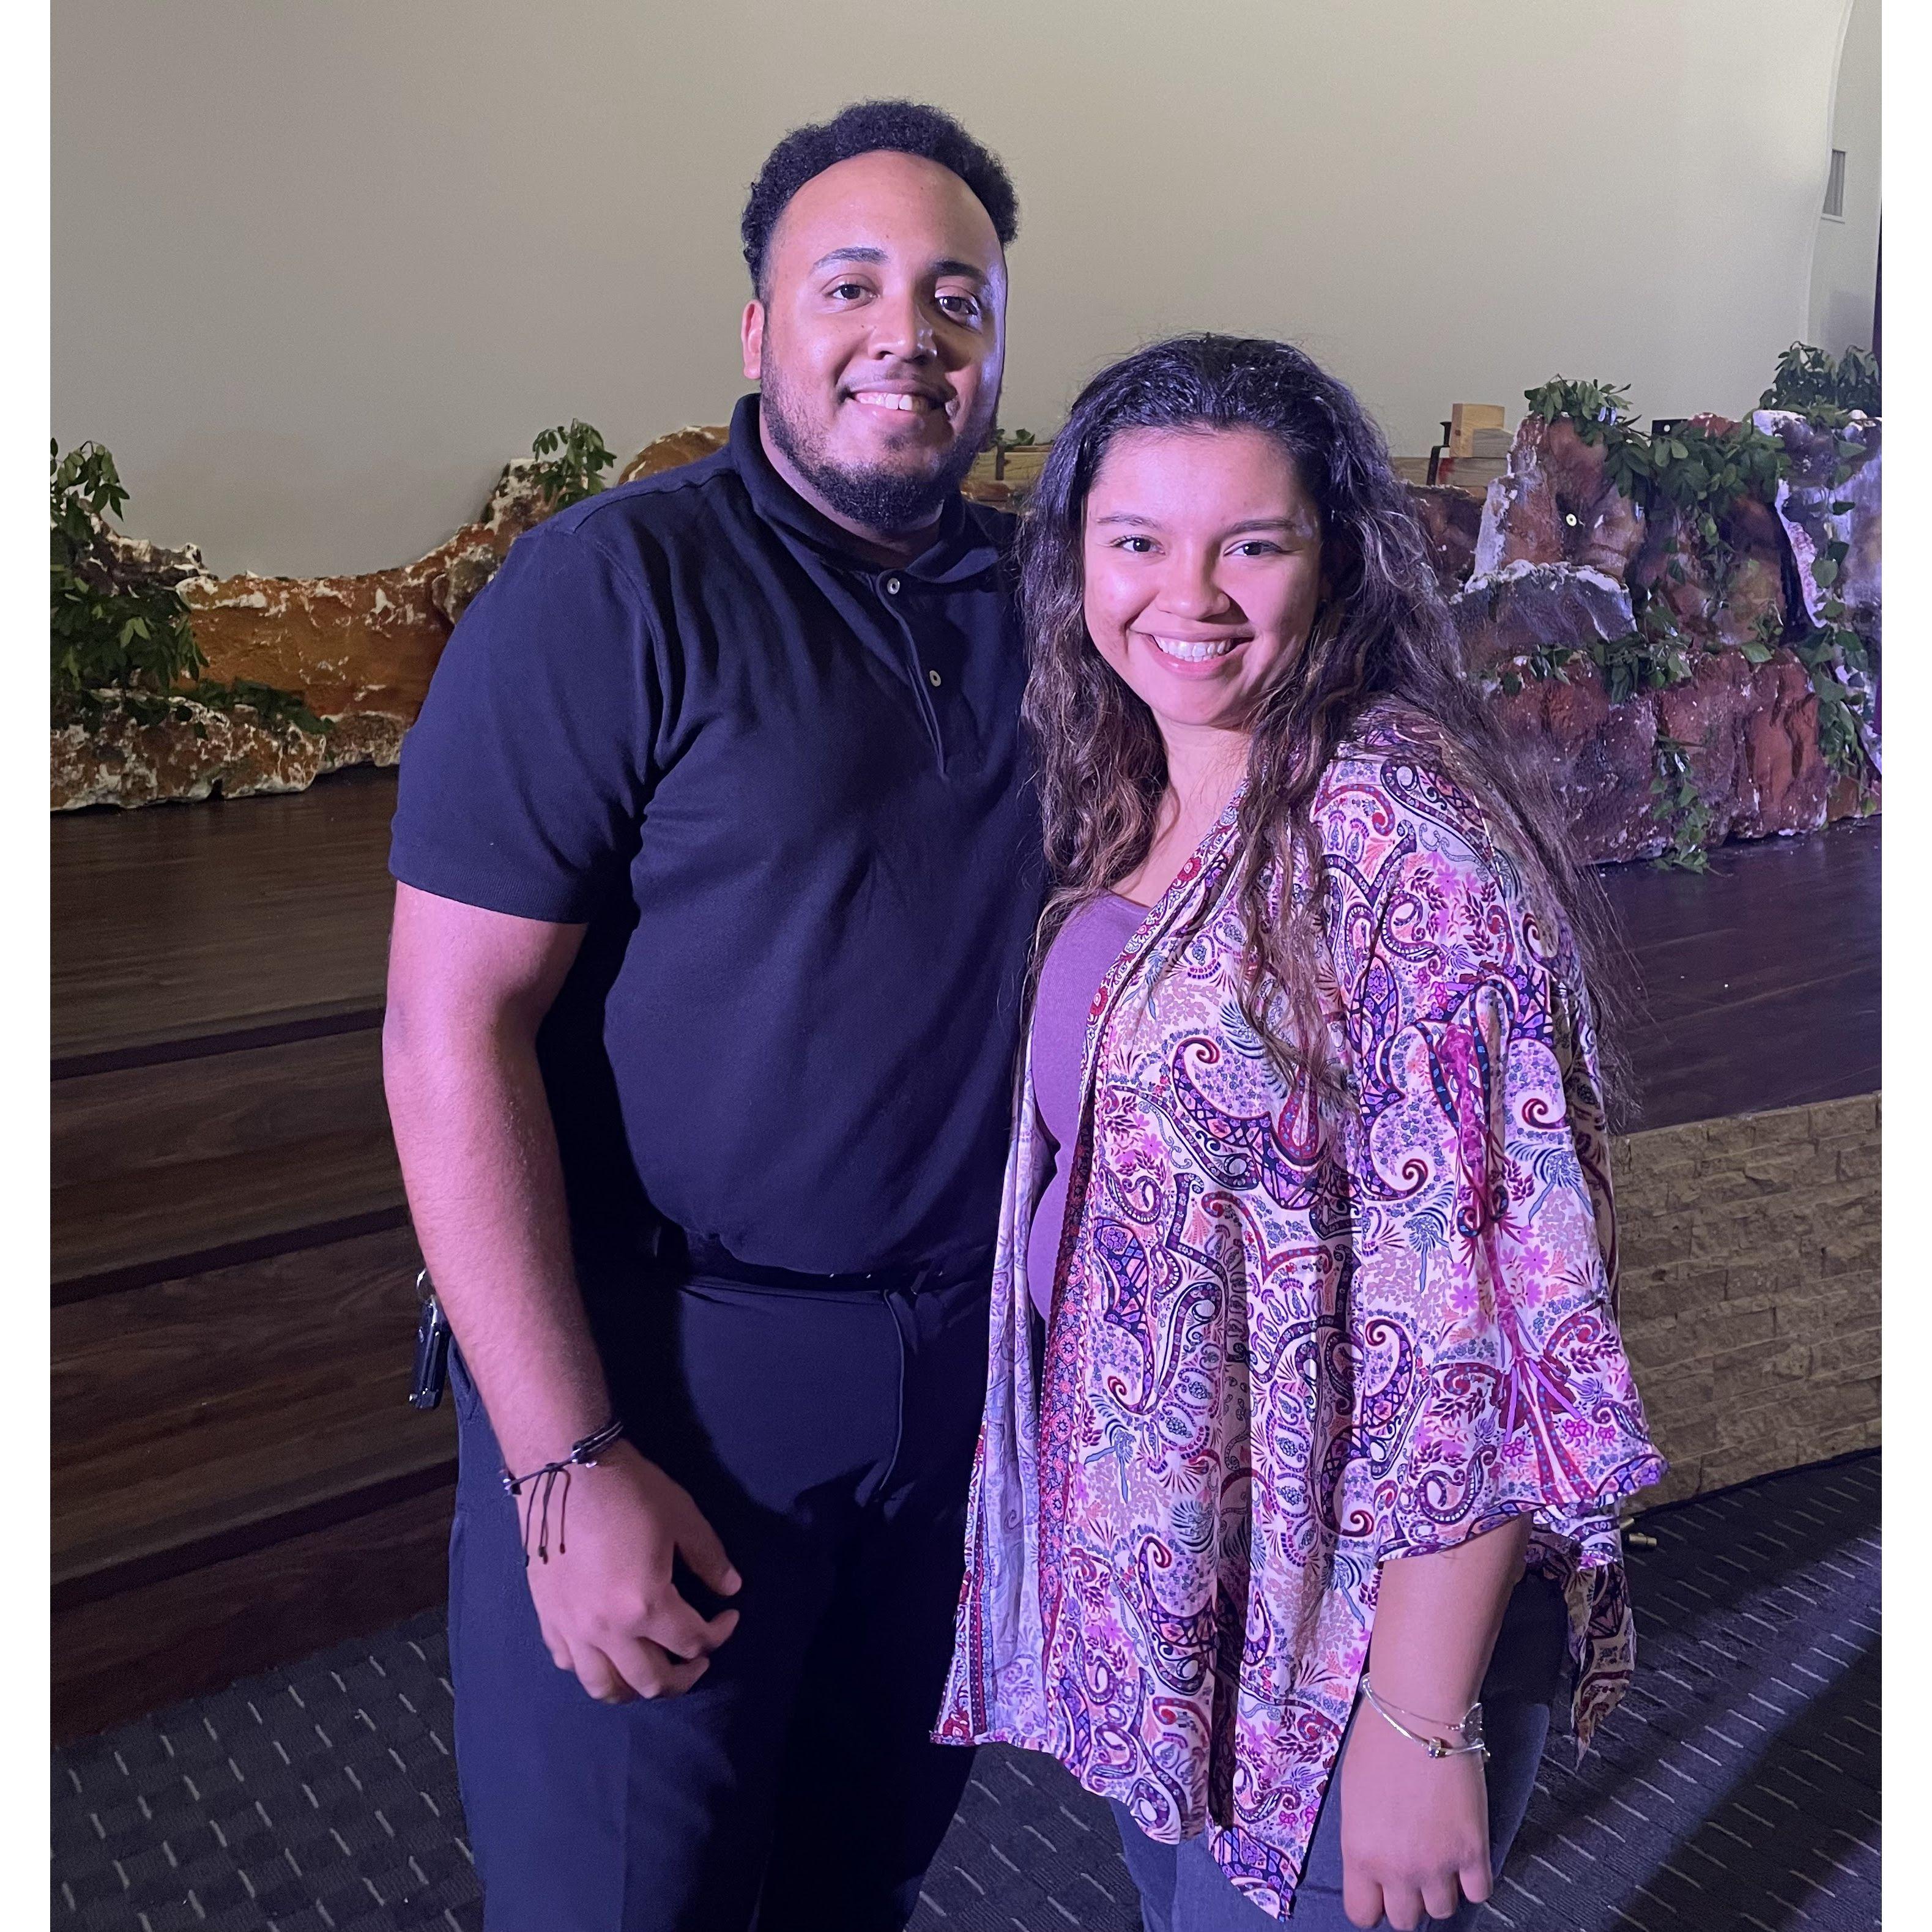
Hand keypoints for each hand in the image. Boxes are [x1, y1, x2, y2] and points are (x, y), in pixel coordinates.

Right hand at [523, 1440, 741, 1703]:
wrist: (565, 1470)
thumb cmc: (629, 1491)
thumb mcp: (682, 1518)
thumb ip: (710, 1559)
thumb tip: (731, 1589)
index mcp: (645, 1606)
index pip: (692, 1641)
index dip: (719, 1634)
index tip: (729, 1617)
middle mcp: (607, 1631)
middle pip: (651, 1682)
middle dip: (683, 1677)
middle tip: (697, 1657)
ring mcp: (571, 1629)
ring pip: (604, 1687)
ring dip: (635, 1687)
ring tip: (653, 1668)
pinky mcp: (547, 1618)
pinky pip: (569, 1663)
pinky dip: (593, 1667)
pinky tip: (607, 1651)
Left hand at [1338, 1701, 1491, 1929]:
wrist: (1419, 1714)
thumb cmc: (1376, 1742)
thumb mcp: (1352, 1797)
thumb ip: (1363, 1838)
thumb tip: (1375, 1857)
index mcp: (1360, 1853)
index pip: (1362, 1914)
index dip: (1372, 1904)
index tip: (1379, 1891)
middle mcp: (1398, 1869)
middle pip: (1406, 1920)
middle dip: (1407, 1898)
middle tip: (1411, 1870)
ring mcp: (1438, 1864)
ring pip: (1443, 1911)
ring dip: (1440, 1889)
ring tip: (1439, 1857)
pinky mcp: (1473, 1851)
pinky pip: (1478, 1892)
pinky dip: (1473, 1879)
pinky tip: (1465, 1855)